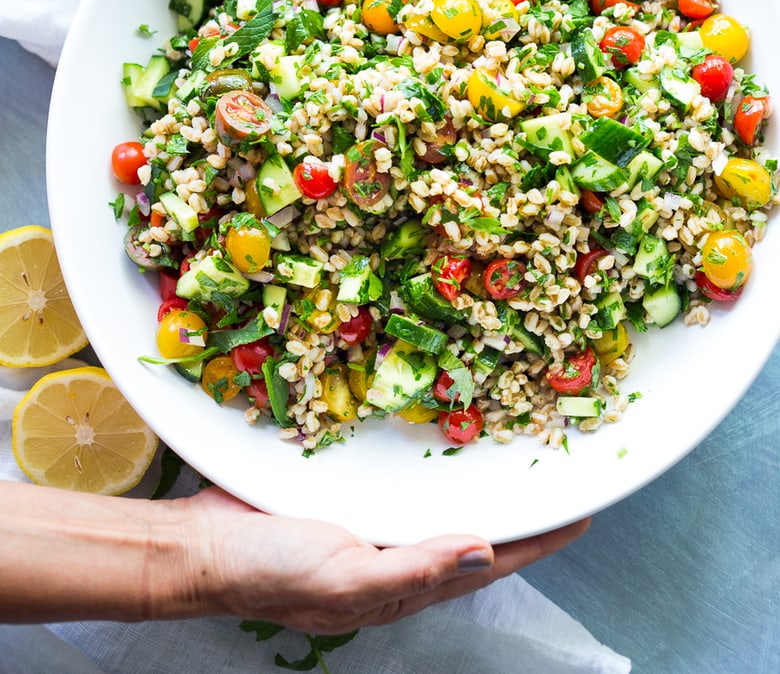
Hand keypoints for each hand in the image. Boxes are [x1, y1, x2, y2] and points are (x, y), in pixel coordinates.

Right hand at [183, 486, 589, 632]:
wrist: (201, 544)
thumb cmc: (270, 570)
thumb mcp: (345, 578)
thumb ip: (415, 567)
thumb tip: (486, 551)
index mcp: (408, 582)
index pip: (493, 559)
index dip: (541, 539)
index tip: (587, 512)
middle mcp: (401, 553)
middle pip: (477, 529)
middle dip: (521, 506)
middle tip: (561, 468)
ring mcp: (375, 522)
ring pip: (444, 499)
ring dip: (481, 478)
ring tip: (516, 447)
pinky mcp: (350, 493)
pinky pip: (404, 477)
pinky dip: (431, 459)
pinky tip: (440, 436)